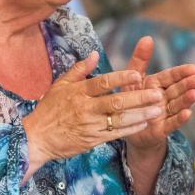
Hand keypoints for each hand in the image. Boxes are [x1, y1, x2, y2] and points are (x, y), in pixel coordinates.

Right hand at [22, 52, 164, 173]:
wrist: (36, 139)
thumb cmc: (49, 110)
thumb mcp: (60, 86)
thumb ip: (79, 70)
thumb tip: (95, 54)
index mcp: (78, 92)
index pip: (102, 82)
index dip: (121, 78)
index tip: (138, 74)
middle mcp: (85, 108)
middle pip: (115, 102)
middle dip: (138, 98)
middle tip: (157, 94)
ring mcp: (89, 125)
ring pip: (119, 120)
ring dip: (140, 114)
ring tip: (157, 110)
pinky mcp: (92, 140)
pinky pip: (115, 134)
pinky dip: (131, 129)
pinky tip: (144, 123)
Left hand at [120, 36, 194, 157]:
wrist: (125, 129)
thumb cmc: (129, 101)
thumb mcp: (131, 79)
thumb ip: (139, 59)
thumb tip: (147, 37)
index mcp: (156, 84)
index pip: (171, 76)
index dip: (181, 72)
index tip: (193, 68)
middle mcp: (163, 98)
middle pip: (177, 90)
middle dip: (188, 84)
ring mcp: (164, 114)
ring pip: (177, 105)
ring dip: (186, 100)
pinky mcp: (161, 129)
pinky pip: (171, 123)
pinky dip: (179, 119)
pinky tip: (188, 113)